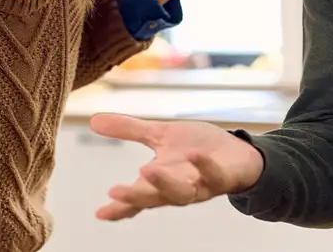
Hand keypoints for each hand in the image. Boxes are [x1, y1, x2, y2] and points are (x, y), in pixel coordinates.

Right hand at [89, 113, 265, 220]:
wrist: (238, 153)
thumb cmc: (197, 149)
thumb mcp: (160, 135)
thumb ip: (129, 130)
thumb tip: (94, 120)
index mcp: (161, 182)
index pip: (137, 198)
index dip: (119, 207)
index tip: (100, 212)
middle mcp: (179, 188)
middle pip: (154, 199)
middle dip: (135, 196)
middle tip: (116, 191)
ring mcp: (201, 185)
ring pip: (182, 193)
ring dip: (164, 184)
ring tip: (146, 169)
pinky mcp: (224, 177)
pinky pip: (214, 176)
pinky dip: (204, 167)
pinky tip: (193, 156)